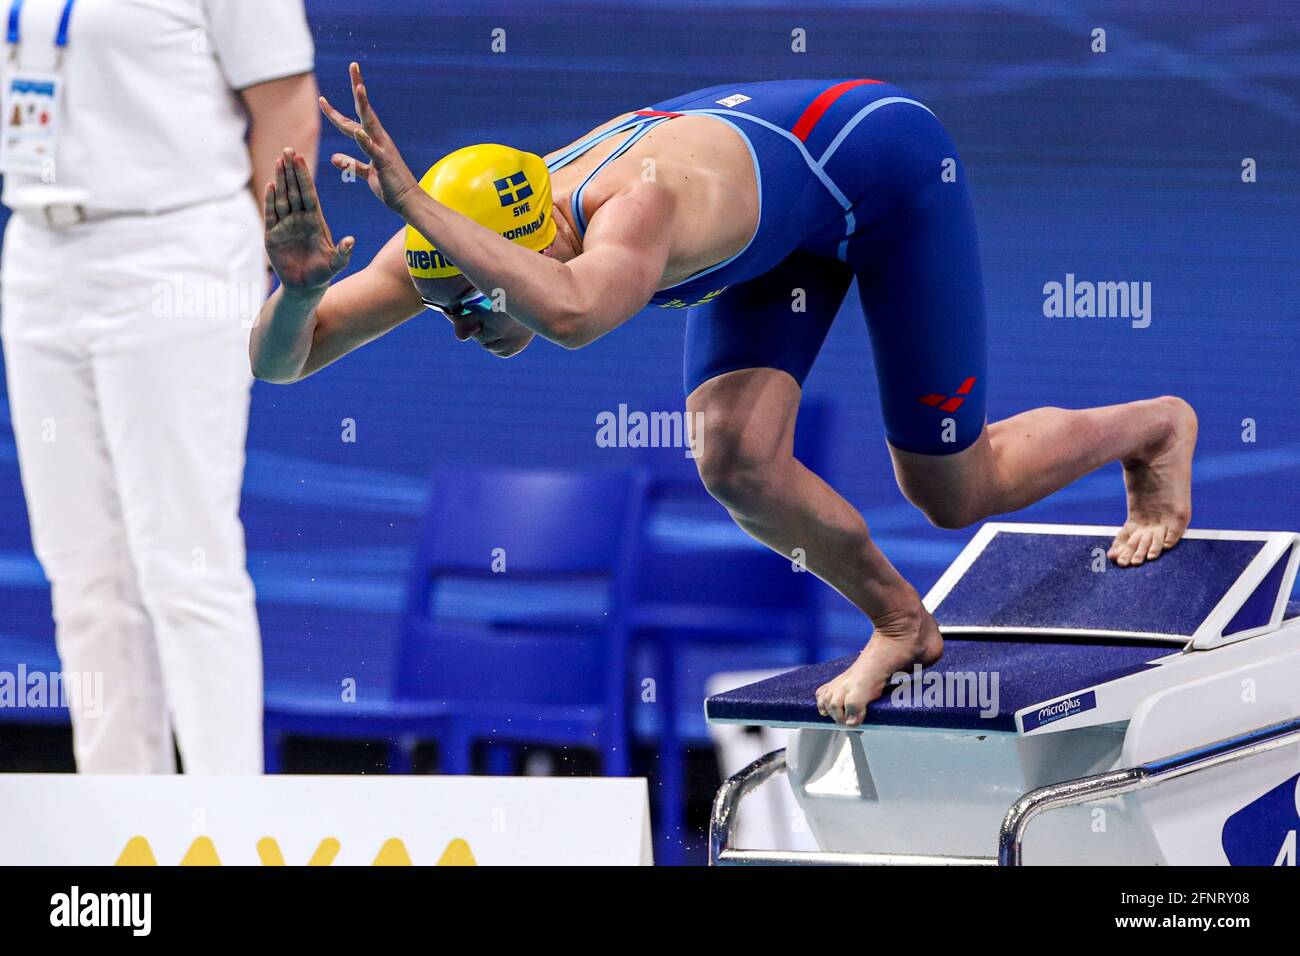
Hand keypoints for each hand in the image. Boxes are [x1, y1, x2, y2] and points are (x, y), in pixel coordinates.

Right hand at [264, 147, 354, 293]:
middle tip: (287, 150)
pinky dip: (269, 201)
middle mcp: (299, 219)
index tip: (301, 159)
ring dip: (280, 180)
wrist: (305, 287)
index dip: (304, 177)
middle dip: (291, 171)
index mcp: (315, 220)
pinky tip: (269, 186)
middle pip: (294, 190)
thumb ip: (343, 252)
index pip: (309, 194)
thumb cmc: (323, 274)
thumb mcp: (336, 264)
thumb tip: (351, 240)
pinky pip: (271, 215)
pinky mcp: (272, 235)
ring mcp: (285, 225)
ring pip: (282, 198)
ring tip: (278, 162)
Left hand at [320, 62, 420, 211]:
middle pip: (363, 110)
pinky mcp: (384, 163)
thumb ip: (351, 164)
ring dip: (365, 105)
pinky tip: (358, 131)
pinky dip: (364, 141)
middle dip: (358, 87)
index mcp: (372, 141)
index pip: (352, 120)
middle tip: (353, 66)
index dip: (335, 111)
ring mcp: (382, 149)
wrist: (409, 201)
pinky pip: (372, 150)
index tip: (321, 98)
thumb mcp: (366, 174)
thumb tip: (334, 157)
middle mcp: (378, 139)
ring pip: (370, 123)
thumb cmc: (389, 187)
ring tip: (360, 88)